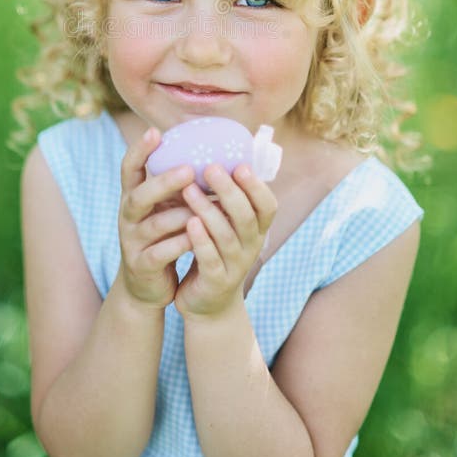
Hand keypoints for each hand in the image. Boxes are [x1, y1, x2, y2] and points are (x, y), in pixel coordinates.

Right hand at [118, 128, 194, 309]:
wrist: (147, 285)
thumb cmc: (163, 235)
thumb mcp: (165, 207)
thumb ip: (178, 185)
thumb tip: (211, 152)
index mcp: (134, 197)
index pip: (129, 168)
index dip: (139, 150)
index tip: (155, 131)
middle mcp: (129, 216)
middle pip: (139, 196)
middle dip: (163, 182)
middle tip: (188, 170)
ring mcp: (132, 242)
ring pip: (153, 225)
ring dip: (179, 215)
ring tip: (202, 208)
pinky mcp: (142, 265)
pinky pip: (160, 254)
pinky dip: (178, 245)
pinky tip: (197, 238)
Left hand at [174, 163, 277, 318]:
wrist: (207, 304)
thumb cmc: (216, 252)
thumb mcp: (229, 226)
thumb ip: (227, 199)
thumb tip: (217, 152)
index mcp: (256, 230)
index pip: (267, 206)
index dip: (256, 186)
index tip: (240, 164)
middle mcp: (251, 247)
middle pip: (246, 217)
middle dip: (229, 191)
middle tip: (210, 168)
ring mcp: (235, 266)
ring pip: (226, 236)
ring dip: (208, 211)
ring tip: (189, 190)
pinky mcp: (216, 282)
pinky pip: (210, 260)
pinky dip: (201, 241)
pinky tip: (189, 223)